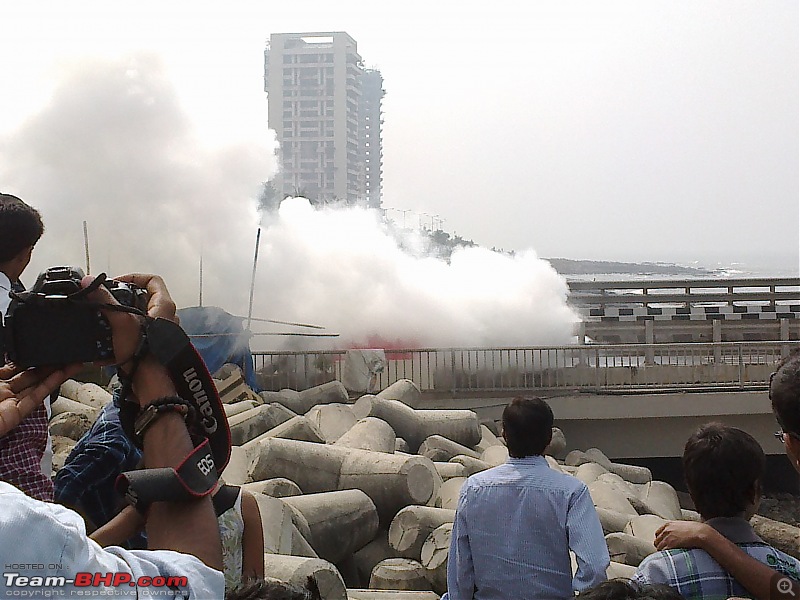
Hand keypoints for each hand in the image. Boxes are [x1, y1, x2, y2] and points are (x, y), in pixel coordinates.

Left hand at [0, 363, 82, 436]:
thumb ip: (4, 369)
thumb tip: (14, 357)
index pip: (19, 368)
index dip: (34, 360)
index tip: (47, 353)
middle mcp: (4, 392)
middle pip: (32, 376)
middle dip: (51, 366)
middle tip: (67, 357)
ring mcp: (11, 403)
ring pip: (38, 386)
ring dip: (57, 374)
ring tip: (73, 364)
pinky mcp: (17, 415)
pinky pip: (35, 397)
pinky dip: (50, 385)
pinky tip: (62, 375)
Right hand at [81, 273, 177, 406]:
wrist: (151, 384)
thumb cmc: (141, 350)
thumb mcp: (120, 321)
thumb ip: (104, 300)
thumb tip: (88, 281)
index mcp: (163, 306)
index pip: (153, 280)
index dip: (134, 276)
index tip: (114, 283)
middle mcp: (166, 317)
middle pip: (142, 299)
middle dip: (120, 302)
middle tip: (103, 305)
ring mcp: (161, 333)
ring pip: (136, 320)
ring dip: (116, 323)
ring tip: (100, 327)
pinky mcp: (153, 347)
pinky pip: (135, 338)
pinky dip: (119, 341)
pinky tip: (103, 352)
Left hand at [655, 520, 717, 550]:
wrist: (701, 533)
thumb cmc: (696, 530)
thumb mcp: (683, 526)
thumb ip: (677, 529)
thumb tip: (678, 535)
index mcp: (668, 524)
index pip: (658, 533)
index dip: (661, 540)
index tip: (664, 544)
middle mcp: (666, 530)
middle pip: (657, 541)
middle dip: (661, 546)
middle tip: (666, 551)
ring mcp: (667, 537)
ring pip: (659, 547)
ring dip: (663, 551)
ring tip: (668, 556)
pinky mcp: (670, 545)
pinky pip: (663, 551)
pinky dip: (665, 555)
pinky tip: (670, 557)